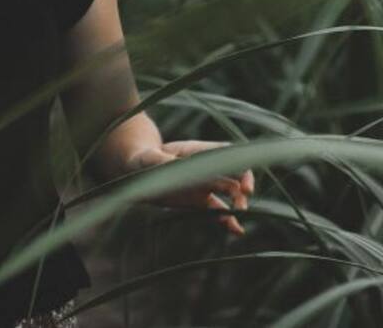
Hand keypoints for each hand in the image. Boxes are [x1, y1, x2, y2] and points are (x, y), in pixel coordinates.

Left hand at [122, 140, 255, 235]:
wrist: (137, 171)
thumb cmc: (143, 159)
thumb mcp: (148, 159)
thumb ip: (161, 162)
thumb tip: (177, 166)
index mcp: (197, 151)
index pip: (224, 152)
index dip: (237, 161)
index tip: (240, 173)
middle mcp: (206, 167)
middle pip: (233, 172)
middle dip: (243, 183)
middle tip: (244, 197)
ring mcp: (205, 183)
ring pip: (230, 191)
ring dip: (238, 202)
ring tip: (240, 214)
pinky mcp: (200, 200)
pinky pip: (218, 209)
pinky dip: (228, 219)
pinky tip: (236, 230)